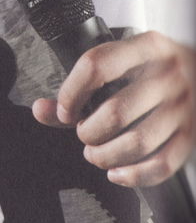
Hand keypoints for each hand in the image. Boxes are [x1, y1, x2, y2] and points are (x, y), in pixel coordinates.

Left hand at [32, 31, 195, 186]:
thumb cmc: (157, 68)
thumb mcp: (124, 62)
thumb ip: (81, 86)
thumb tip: (42, 109)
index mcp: (147, 47)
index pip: (96, 65)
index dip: (71, 93)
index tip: (65, 110)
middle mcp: (168, 73)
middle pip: (115, 111)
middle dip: (88, 132)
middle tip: (84, 134)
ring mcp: (184, 105)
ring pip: (137, 141)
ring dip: (106, 156)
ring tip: (96, 153)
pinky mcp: (193, 134)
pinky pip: (163, 164)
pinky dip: (134, 175)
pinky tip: (118, 172)